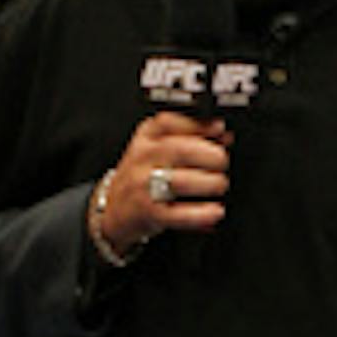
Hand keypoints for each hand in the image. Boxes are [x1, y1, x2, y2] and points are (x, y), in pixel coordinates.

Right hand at [93, 112, 232, 260]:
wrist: (113, 209)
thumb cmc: (142, 175)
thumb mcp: (156, 147)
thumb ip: (189, 138)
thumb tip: (224, 134)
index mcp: (146, 136)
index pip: (171, 122)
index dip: (200, 126)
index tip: (220, 131)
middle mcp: (143, 158)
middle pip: (182, 151)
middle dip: (212, 156)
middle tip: (222, 163)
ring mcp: (144, 186)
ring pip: (182, 181)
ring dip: (210, 183)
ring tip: (219, 185)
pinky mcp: (150, 213)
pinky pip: (180, 214)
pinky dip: (202, 214)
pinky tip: (215, 211)